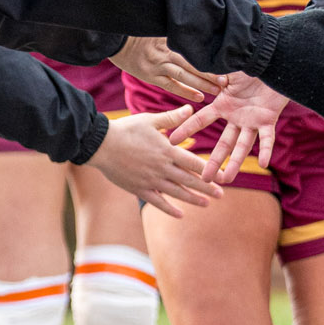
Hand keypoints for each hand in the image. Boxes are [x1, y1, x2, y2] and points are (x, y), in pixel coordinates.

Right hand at [86, 109, 223, 218]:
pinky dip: (169, 209)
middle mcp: (162, 168)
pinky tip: (180, 214)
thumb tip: (191, 109)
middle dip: (207, 188)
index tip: (222, 176)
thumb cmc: (126, 129)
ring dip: (193, 199)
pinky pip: (157, 202)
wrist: (101, 144)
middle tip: (221, 195)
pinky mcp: (139, 189)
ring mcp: (151, 180)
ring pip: (176, 193)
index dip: (209, 170)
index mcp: (167, 150)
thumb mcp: (151, 120)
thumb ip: (172, 118)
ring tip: (206, 204)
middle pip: (189, 180)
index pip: (193, 163)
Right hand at [108, 36, 222, 102]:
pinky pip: (171, 85)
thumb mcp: (157, 26)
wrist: (114, 40)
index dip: (211, 55)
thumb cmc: (137, 32)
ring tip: (218, 90)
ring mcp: (157, 66)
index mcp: (169, 39)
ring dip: (202, 83)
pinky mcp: (150, 76)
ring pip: (185, 75)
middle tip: (228, 80)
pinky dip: (185, 91)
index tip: (226, 60)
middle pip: (193, 63)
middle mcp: (165, 52)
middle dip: (211, 72)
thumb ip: (174, 31)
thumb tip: (196, 24)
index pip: (195, 48)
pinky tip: (199, 96)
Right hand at [163, 74, 288, 182]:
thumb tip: (190, 67)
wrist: (273, 62)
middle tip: (203, 178)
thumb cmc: (251, 63)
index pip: (201, 120)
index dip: (187, 129)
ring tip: (226, 180)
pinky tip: (264, 164)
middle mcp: (236, 117)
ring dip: (235, 163)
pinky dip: (266, 150)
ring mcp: (252, 121)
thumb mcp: (226, 69)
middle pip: (223, 143)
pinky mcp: (269, 120)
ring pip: (242, 146)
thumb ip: (210, 73)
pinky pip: (267, 138)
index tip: (171, 141)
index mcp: (223, 105)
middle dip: (214, 161)